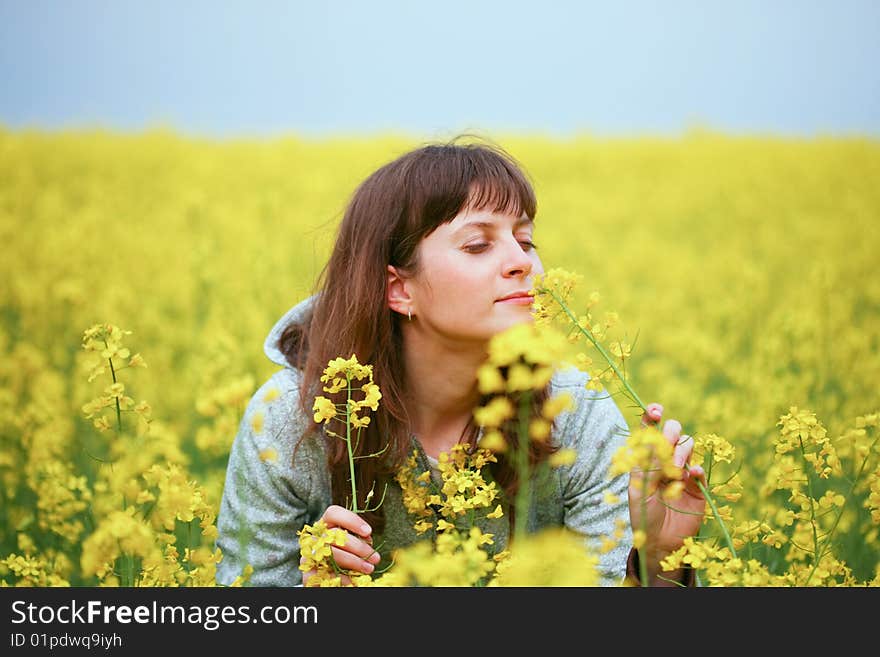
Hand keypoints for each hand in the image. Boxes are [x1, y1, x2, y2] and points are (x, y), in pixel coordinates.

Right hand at [300, 505, 380, 585]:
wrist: (325, 579)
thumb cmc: (343, 558)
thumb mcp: (352, 546)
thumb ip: (358, 540)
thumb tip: (367, 540)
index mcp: (326, 526)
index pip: (333, 514)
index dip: (351, 520)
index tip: (368, 531)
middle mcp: (316, 537)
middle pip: (336, 535)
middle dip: (359, 547)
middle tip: (375, 558)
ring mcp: (310, 554)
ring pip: (332, 553)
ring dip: (353, 561)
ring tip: (368, 569)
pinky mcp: (307, 571)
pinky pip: (325, 572)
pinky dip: (341, 577)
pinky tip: (351, 580)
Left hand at [628, 403, 706, 580]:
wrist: (659, 542)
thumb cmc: (643, 515)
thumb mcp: (639, 489)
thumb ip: (647, 466)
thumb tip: (656, 442)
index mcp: (646, 458)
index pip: (650, 431)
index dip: (652, 416)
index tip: (656, 410)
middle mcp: (665, 460)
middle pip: (673, 432)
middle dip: (670, 433)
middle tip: (667, 444)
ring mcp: (683, 471)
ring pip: (688, 446)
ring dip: (681, 452)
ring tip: (673, 471)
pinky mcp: (698, 487)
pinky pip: (700, 471)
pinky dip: (697, 469)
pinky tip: (691, 475)